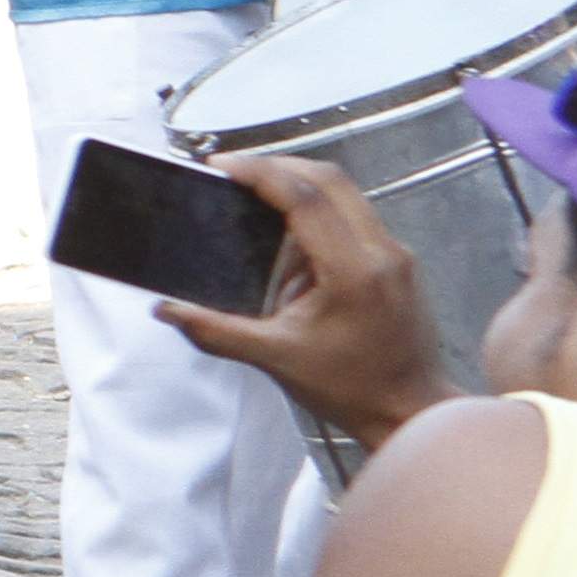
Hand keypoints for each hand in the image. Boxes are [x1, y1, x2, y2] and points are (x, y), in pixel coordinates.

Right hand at [159, 154, 451, 454]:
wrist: (410, 411)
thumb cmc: (351, 389)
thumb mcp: (275, 359)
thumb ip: (216, 331)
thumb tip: (166, 310)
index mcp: (353, 272)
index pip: (305, 198)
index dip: (259, 173)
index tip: (222, 167)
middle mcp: (382, 253)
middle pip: (330, 178)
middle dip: (278, 166)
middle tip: (235, 173)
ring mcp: (396, 254)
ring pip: (347, 192)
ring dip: (300, 184)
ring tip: (256, 194)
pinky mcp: (397, 261)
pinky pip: (356, 214)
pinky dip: (320, 207)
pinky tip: (290, 230)